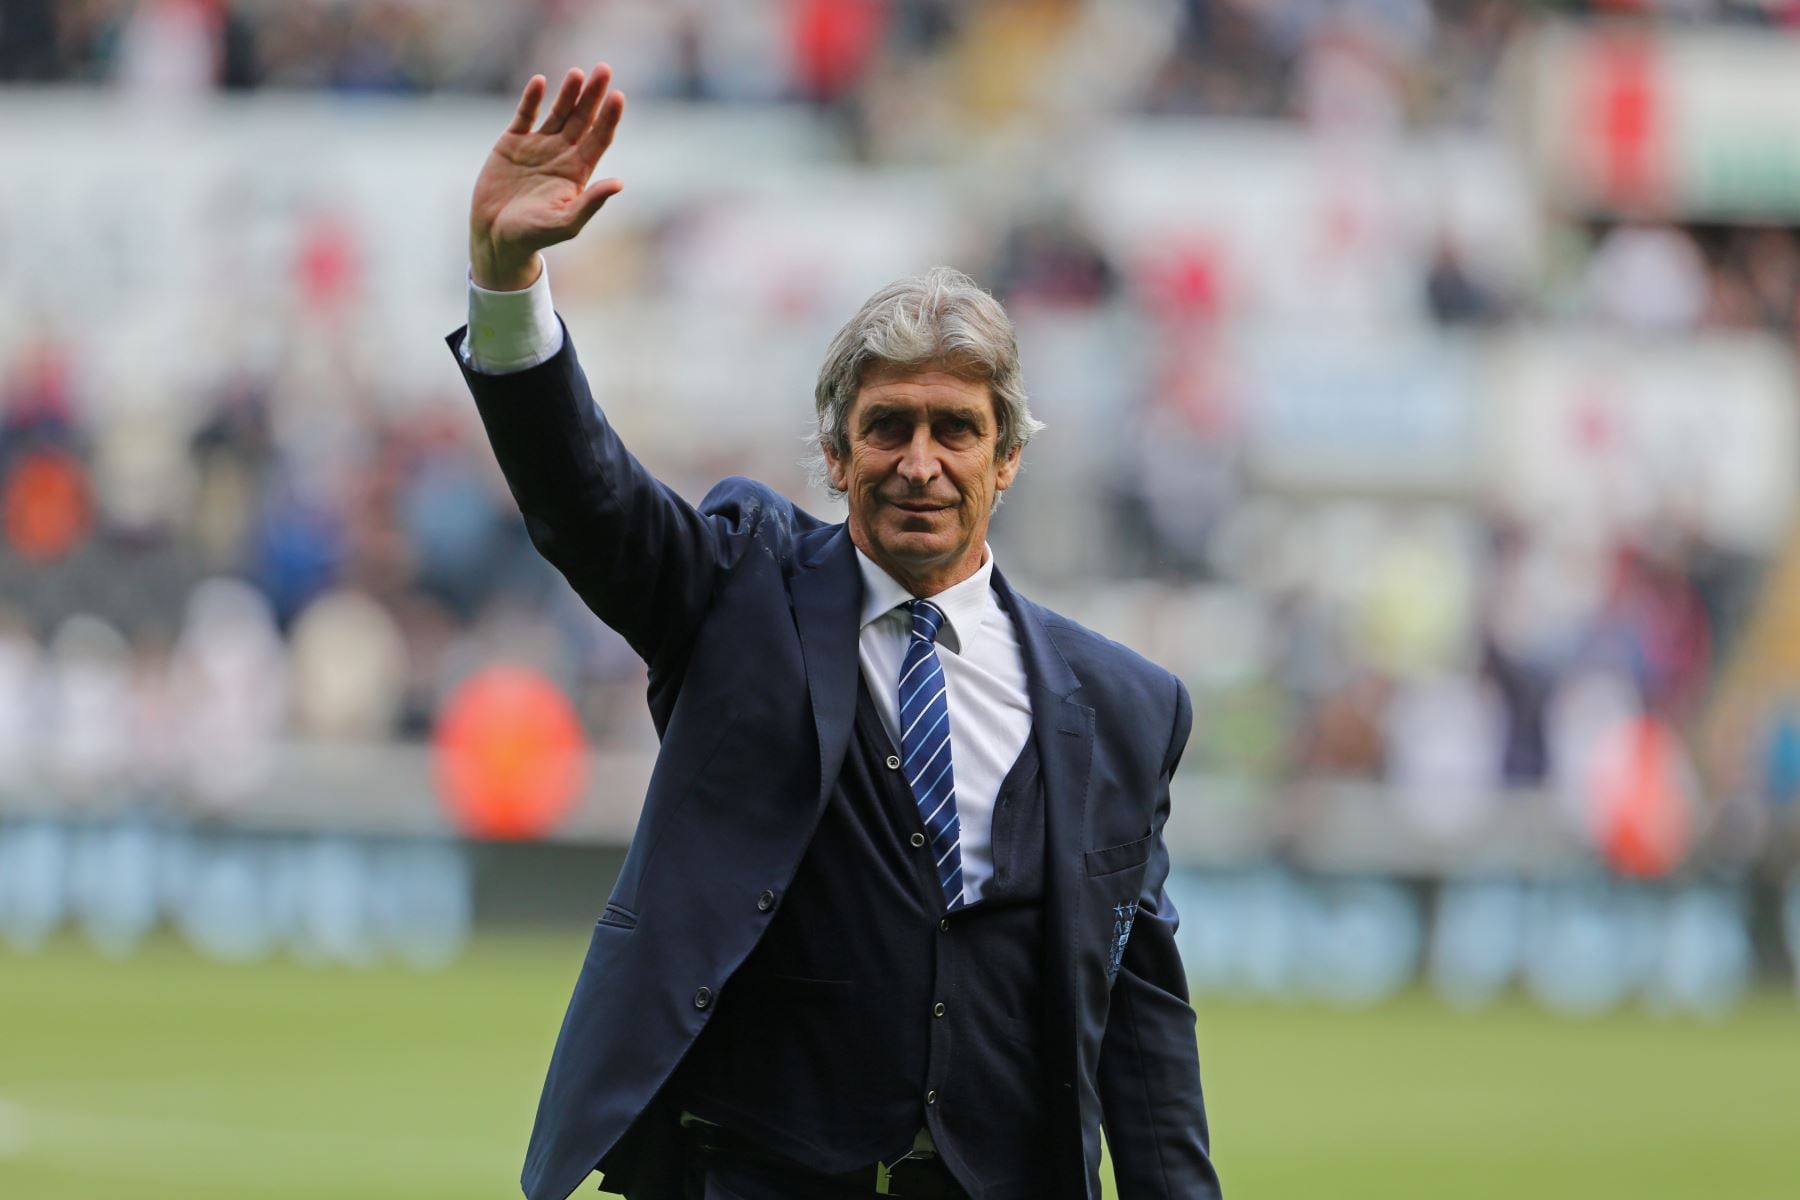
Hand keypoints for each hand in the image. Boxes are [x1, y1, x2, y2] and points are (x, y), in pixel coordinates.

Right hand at [469, 65, 626, 290]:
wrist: (496, 237)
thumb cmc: (534, 236)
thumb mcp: (566, 223)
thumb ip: (591, 203)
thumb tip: (619, 183)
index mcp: (578, 171)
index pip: (599, 138)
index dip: (609, 118)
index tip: (618, 97)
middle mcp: (561, 154)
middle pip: (582, 119)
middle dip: (593, 95)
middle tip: (604, 69)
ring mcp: (537, 146)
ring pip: (557, 112)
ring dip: (568, 93)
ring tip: (578, 73)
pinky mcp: (511, 143)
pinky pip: (525, 115)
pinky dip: (531, 99)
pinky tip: (540, 82)